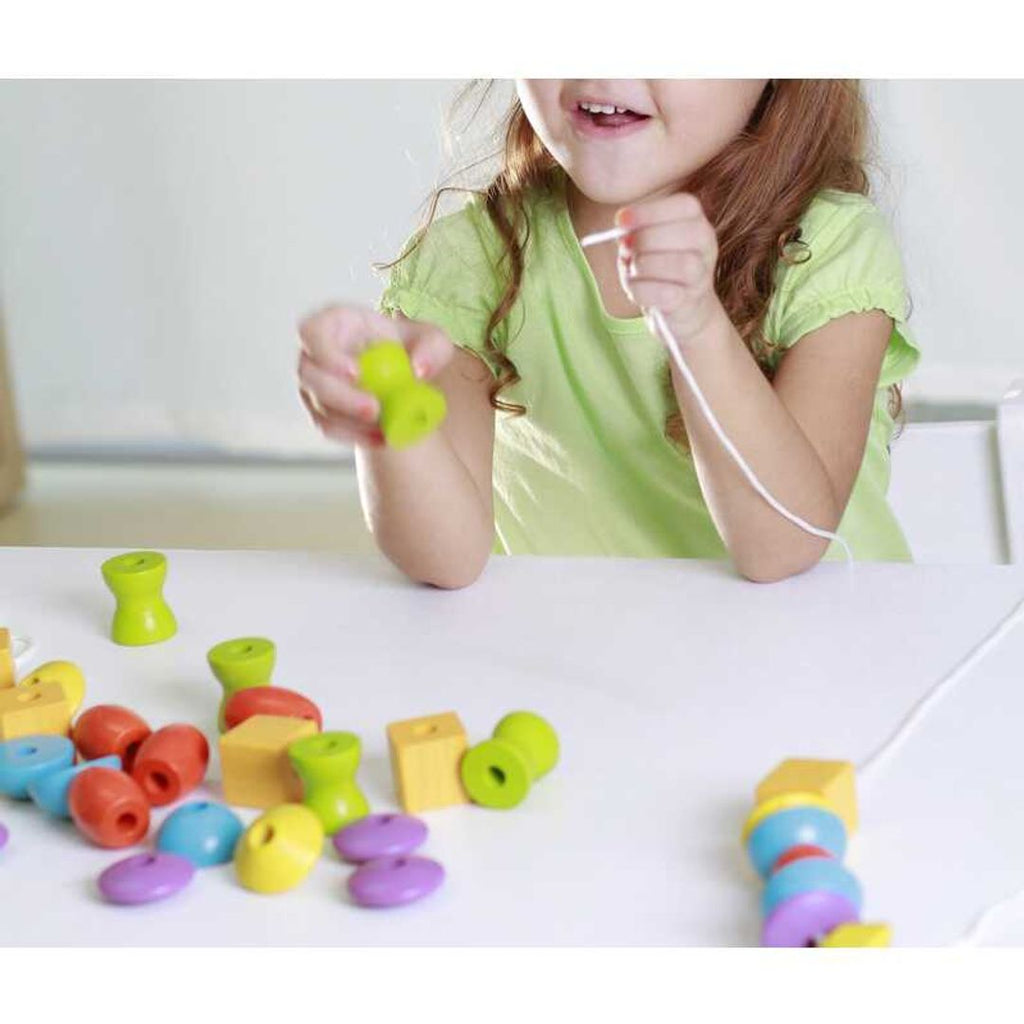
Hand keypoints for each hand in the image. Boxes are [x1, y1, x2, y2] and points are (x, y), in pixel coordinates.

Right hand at [297, 304, 453, 447]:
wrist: (403, 376)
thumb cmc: (410, 347)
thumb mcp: (432, 340)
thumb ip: (433, 347)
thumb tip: (418, 370)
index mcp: (334, 323)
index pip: (312, 332)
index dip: (327, 353)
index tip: (356, 373)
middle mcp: (315, 353)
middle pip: (310, 375)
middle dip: (341, 397)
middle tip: (375, 410)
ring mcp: (314, 384)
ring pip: (318, 407)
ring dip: (350, 423)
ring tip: (385, 429)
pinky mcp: (320, 411)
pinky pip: (328, 428)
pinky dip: (354, 437)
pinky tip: (381, 439)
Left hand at [615, 193, 721, 344]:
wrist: (680, 311)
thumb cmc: (658, 270)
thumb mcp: (644, 245)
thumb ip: (633, 234)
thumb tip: (623, 233)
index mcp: (696, 222)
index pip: (686, 205)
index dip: (651, 211)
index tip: (621, 219)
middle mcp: (706, 246)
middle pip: (681, 233)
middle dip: (645, 240)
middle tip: (627, 250)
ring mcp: (701, 275)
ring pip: (679, 265)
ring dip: (645, 267)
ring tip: (632, 271)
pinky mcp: (690, 302)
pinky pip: (667, 293)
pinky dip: (642, 290)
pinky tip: (634, 290)